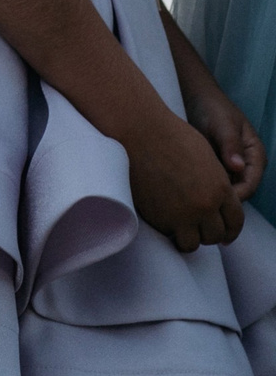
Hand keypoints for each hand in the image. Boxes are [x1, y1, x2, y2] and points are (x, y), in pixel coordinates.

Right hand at [130, 109, 247, 250]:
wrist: (140, 131)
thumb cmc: (170, 136)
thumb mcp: (206, 158)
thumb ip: (217, 183)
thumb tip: (216, 201)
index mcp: (221, 189)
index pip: (235, 222)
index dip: (230, 230)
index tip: (223, 234)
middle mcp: (205, 205)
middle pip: (215, 236)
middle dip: (208, 234)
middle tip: (197, 229)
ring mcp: (181, 214)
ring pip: (192, 244)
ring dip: (188, 238)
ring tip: (179, 229)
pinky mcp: (158, 217)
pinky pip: (168, 235)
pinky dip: (167, 231)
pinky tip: (162, 219)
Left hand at [187, 77, 267, 200]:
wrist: (196, 96)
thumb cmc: (213, 107)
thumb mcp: (222, 124)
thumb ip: (230, 145)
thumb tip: (237, 168)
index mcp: (255, 156)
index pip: (249, 185)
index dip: (234, 196)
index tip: (212, 200)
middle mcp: (245, 165)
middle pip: (237, 192)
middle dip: (220, 199)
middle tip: (196, 202)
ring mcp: (229, 167)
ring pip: (223, 190)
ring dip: (209, 194)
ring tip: (188, 196)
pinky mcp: (214, 166)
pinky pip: (211, 182)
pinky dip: (201, 185)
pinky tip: (185, 186)